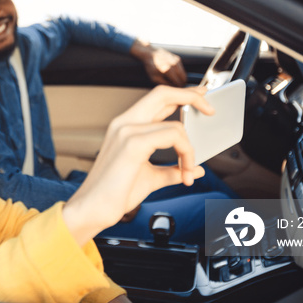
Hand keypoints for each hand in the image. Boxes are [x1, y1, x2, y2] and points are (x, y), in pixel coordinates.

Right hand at [63, 85, 213, 245]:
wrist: (93, 209)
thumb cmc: (114, 194)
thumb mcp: (149, 178)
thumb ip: (171, 171)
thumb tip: (194, 170)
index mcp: (125, 126)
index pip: (157, 99)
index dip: (181, 94)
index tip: (201, 96)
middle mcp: (124, 123)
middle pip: (163, 93)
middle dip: (191, 96)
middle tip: (210, 109)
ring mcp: (127, 131)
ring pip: (175, 126)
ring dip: (190, 151)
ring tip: (188, 172)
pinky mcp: (133, 144)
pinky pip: (172, 138)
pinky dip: (185, 154)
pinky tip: (184, 173)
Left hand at [130, 39, 185, 86]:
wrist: (150, 54)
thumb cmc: (151, 68)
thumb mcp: (154, 78)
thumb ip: (164, 84)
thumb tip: (174, 88)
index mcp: (167, 70)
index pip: (178, 82)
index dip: (178, 88)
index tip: (176, 90)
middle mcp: (173, 64)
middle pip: (183, 78)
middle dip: (181, 83)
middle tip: (178, 87)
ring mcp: (176, 61)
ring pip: (183, 74)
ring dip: (181, 79)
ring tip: (177, 82)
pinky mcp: (177, 58)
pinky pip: (182, 69)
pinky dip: (180, 72)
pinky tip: (175, 74)